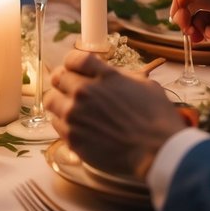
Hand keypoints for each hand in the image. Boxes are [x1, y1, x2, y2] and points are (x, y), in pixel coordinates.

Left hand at [46, 49, 185, 179]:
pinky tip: (76, 125)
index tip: (75, 66)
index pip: (75, 59)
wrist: (156, 152)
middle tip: (69, 86)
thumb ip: (120, 77)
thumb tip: (107, 75)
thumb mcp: (145, 85)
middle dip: (64, 79)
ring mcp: (76, 117)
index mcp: (105, 76)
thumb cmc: (157, 118)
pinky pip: (56, 124)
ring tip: (71, 107)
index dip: (73, 61)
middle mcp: (85, 93)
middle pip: (58, 77)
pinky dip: (63, 122)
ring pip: (51, 100)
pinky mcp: (73, 139)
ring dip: (60, 100)